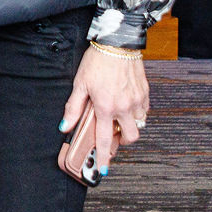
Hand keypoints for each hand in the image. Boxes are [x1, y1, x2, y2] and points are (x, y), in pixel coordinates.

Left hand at [57, 46, 147, 181]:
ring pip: (138, 125)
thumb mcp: (80, 84)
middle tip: (111, 139)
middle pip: (129, 138)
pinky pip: (144, 111)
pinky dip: (136, 114)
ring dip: (129, 127)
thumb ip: (73, 108)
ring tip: (117, 119)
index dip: (103, 157)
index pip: (103, 139)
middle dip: (121, 143)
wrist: (118, 43)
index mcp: (106, 107)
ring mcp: (137, 100)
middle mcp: (124, 107)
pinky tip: (126, 106)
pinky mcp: (145, 93)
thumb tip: (65, 126)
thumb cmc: (98, 61)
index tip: (103, 169)